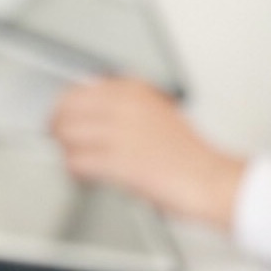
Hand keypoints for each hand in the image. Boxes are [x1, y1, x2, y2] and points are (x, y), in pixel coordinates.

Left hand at [49, 77, 243, 228]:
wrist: (211, 180)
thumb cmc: (190, 156)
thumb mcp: (159, 114)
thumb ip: (126, 108)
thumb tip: (94, 114)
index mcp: (133, 89)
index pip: (78, 90)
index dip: (67, 109)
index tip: (66, 119)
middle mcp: (123, 105)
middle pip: (65, 110)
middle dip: (59, 129)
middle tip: (62, 141)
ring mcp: (118, 133)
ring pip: (66, 136)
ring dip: (67, 152)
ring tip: (77, 161)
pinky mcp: (116, 161)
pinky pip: (76, 162)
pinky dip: (76, 171)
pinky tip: (84, 176)